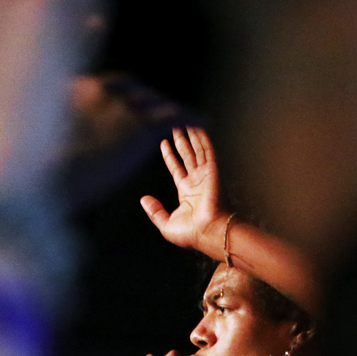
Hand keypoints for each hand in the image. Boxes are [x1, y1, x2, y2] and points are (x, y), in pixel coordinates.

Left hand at [140, 126, 227, 251]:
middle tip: (174, 126)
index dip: (170, 155)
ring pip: (198, 150)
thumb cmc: (191, 234)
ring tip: (184, 121)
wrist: (209, 232)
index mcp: (186, 192)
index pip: (177, 168)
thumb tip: (143, 199)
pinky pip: (207, 151)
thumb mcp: (166, 224)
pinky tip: (197, 127)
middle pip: (188, 156)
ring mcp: (205, 175)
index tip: (163, 142)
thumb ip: (155, 211)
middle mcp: (196, 181)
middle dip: (181, 141)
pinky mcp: (213, 172)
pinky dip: (203, 139)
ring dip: (191, 136)